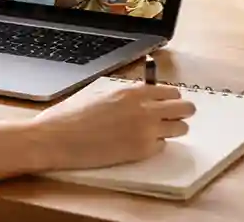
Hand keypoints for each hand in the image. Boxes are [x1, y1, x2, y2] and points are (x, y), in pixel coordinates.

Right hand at [31, 82, 194, 169]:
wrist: (57, 138)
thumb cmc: (72, 115)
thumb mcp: (101, 93)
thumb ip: (126, 94)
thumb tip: (143, 96)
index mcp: (134, 91)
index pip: (172, 92)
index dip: (170, 99)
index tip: (165, 104)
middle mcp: (145, 109)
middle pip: (186, 109)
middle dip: (180, 113)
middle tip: (169, 118)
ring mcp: (146, 131)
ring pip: (181, 129)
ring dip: (171, 130)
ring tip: (153, 132)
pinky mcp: (142, 151)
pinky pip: (163, 146)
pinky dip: (154, 145)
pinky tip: (136, 144)